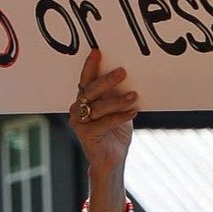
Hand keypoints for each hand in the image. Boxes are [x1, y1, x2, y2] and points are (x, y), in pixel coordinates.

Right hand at [69, 50, 137, 174]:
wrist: (112, 159)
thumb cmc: (115, 131)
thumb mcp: (118, 109)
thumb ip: (117, 94)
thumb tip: (130, 74)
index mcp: (84, 99)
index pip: (86, 79)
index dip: (90, 65)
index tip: (98, 52)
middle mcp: (77, 109)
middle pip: (91, 90)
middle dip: (107, 80)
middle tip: (123, 71)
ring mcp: (79, 122)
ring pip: (98, 106)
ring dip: (117, 100)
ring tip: (134, 95)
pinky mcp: (86, 135)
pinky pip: (104, 122)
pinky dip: (120, 116)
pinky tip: (133, 112)